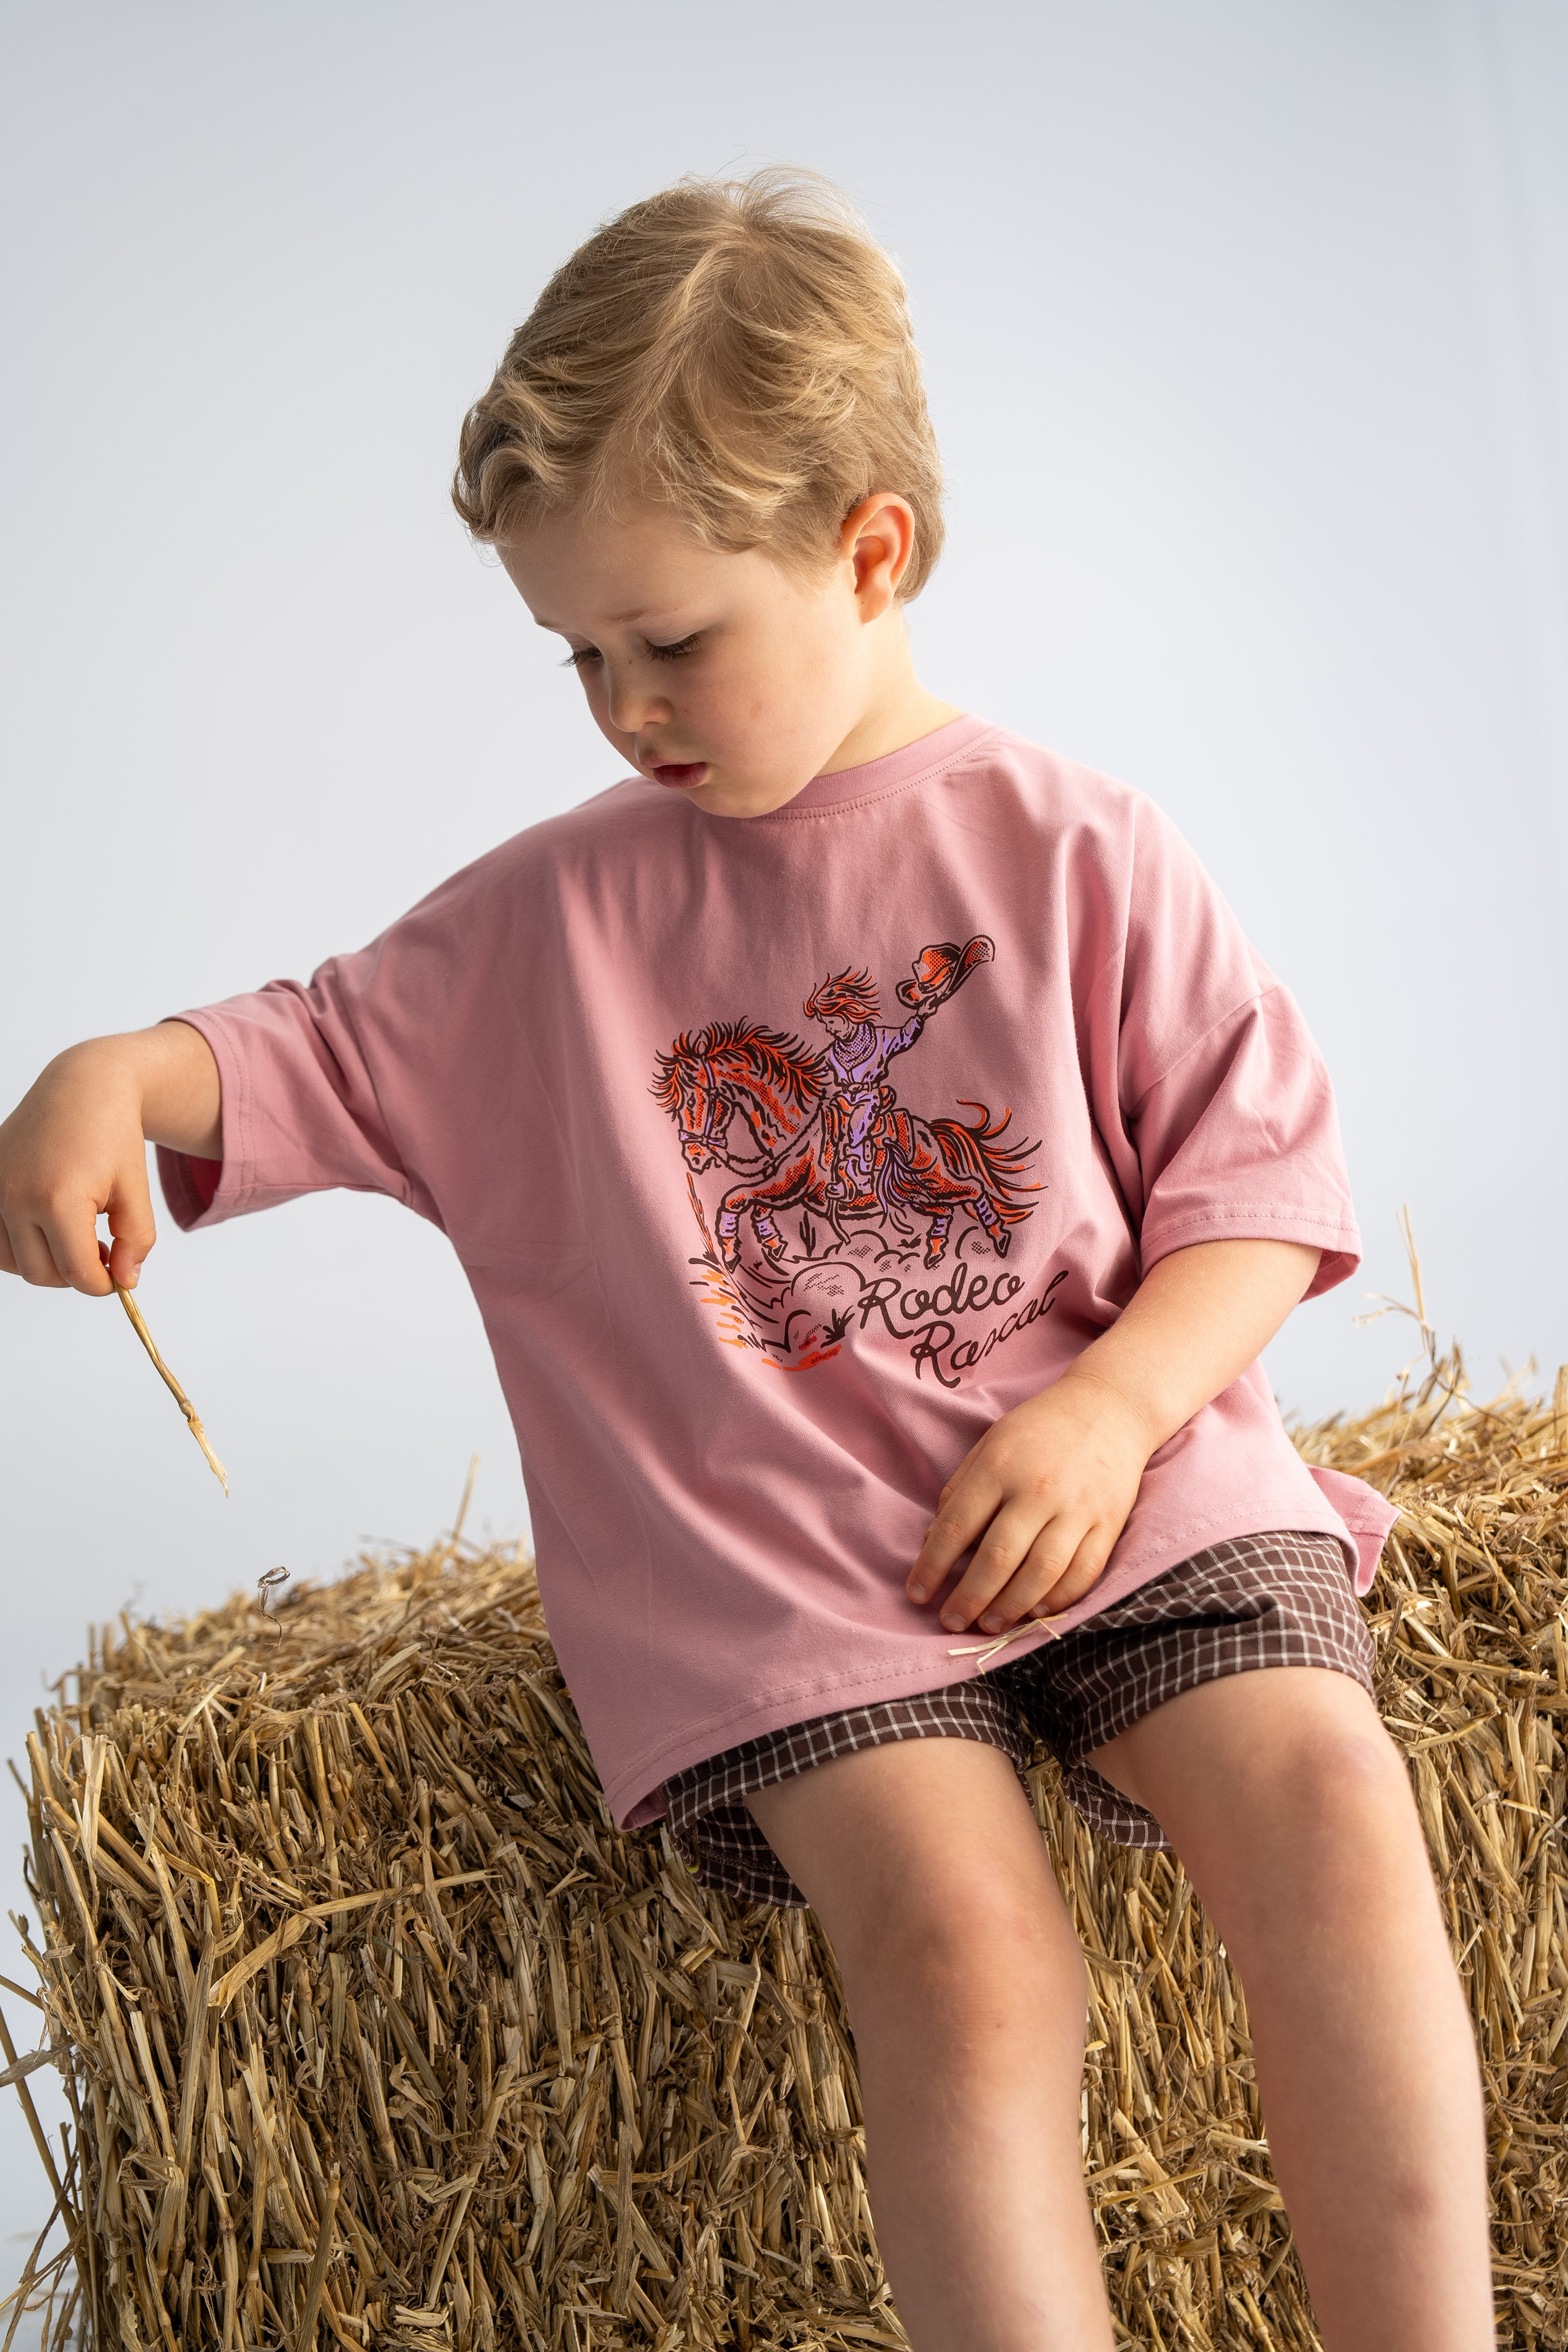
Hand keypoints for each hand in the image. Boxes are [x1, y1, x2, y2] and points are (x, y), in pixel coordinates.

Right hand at [0, 1024, 219, 1294]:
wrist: (81, 1087)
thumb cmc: (111, 1134)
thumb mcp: (135, 1189)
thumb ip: (136, 1240)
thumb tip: (125, 1281)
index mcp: (57, 1199)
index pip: (77, 1273)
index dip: (104, 1285)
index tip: (119, 1276)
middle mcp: (14, 1197)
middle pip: (42, 1274)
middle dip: (76, 1274)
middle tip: (103, 1250)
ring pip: (13, 1263)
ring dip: (46, 1262)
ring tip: (78, 1235)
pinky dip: (21, 1246)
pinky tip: (50, 1227)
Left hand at [906, 1371, 1151, 1634]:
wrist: (1109, 1408)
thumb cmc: (1039, 1429)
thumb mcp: (990, 1445)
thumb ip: (960, 1490)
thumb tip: (931, 1542)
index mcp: (1000, 1468)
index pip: (957, 1526)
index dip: (932, 1566)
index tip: (916, 1594)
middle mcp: (1038, 1490)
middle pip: (998, 1557)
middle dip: (969, 1598)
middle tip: (950, 1621)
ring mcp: (1077, 1509)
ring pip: (1042, 1572)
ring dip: (1011, 1606)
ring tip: (989, 1625)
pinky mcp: (1108, 1523)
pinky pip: (1084, 1572)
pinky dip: (1060, 1598)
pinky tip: (1036, 1611)